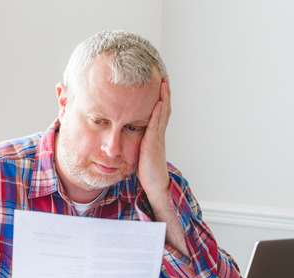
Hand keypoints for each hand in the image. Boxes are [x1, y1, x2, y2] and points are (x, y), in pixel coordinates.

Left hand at [136, 77, 171, 197]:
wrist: (155, 183)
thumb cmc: (147, 170)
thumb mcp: (141, 151)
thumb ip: (138, 140)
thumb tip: (128, 132)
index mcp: (155, 134)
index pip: (159, 112)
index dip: (161, 99)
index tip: (160, 85)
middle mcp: (159, 133)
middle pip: (164, 108)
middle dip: (164, 93)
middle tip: (164, 78)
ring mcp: (157, 137)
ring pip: (162, 113)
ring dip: (164, 97)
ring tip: (164, 83)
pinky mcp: (153, 142)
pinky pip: (156, 124)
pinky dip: (158, 112)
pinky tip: (159, 102)